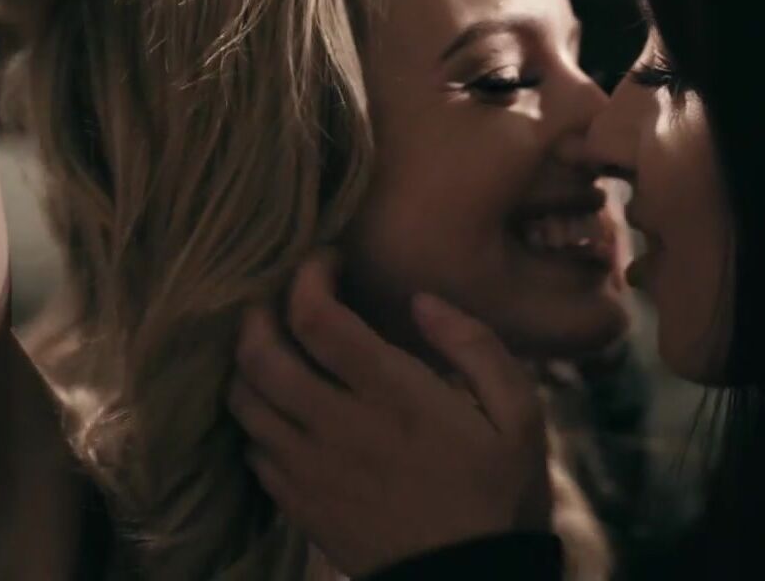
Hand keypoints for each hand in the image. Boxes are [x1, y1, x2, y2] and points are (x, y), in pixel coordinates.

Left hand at [229, 252, 552, 576]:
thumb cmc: (499, 494)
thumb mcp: (519, 414)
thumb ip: (476, 347)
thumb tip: (423, 301)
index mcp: (391, 394)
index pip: (317, 318)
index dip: (308, 276)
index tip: (324, 260)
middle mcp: (335, 425)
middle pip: (259, 354)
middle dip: (257, 312)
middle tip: (278, 298)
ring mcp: (309, 468)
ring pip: (244, 401)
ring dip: (248, 364)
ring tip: (272, 347)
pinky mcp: (298, 503)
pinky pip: (251, 450)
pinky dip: (255, 418)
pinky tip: (281, 410)